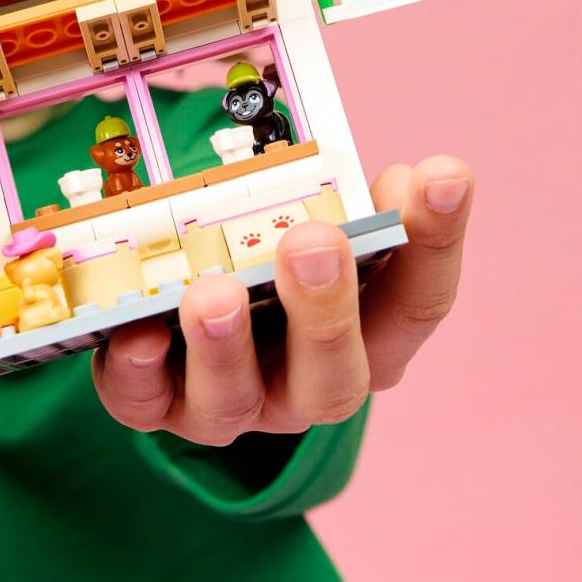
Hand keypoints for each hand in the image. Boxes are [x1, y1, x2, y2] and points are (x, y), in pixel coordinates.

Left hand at [93, 156, 472, 444]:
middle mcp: (308, 386)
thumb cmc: (267, 263)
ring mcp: (233, 406)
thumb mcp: (314, 226)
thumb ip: (351, 206)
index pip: (418, 304)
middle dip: (325, 309)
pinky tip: (136, 334)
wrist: (181, 315)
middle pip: (335, 374)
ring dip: (226, 347)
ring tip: (214, 296)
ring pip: (236, 400)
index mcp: (368, 338)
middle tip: (314, 241)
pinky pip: (144, 402)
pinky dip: (139, 371)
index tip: (445, 174)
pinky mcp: (156, 407)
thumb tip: (395, 183)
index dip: (435, 241)